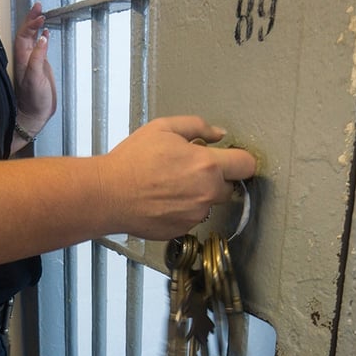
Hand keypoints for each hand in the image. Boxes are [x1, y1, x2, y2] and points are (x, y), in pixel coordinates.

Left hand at [14, 2, 56, 135]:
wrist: (35, 115)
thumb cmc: (32, 100)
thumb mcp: (35, 78)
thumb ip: (38, 58)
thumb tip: (42, 39)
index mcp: (22, 59)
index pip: (24, 35)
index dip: (30, 24)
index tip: (39, 15)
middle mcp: (25, 59)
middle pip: (26, 33)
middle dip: (31, 19)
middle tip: (38, 6)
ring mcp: (32, 62)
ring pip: (32, 39)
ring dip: (35, 26)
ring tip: (41, 14)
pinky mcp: (40, 68)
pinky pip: (39, 48)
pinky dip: (42, 39)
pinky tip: (45, 34)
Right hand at [97, 116, 256, 239]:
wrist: (108, 195)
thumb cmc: (132, 162)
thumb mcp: (163, 128)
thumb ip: (197, 126)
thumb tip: (218, 134)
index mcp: (207, 165)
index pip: (246, 165)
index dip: (240, 160)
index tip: (232, 159)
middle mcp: (207, 193)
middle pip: (229, 187)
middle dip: (214, 178)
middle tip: (188, 170)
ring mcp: (196, 215)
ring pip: (207, 203)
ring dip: (196, 195)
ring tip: (168, 185)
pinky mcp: (183, 229)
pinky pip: (191, 218)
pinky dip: (181, 210)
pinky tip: (162, 200)